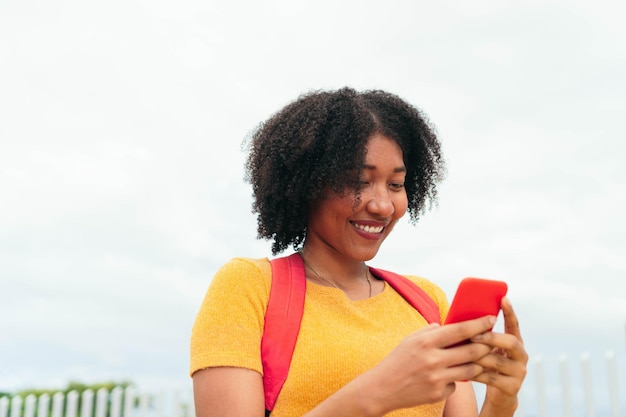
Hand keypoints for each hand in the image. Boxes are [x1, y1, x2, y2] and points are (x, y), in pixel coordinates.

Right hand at [361, 315, 497, 414]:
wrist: (382, 388)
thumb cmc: (397, 360)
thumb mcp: (411, 339)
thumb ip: (431, 331)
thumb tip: (452, 325)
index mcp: (426, 341)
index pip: (460, 330)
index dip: (479, 324)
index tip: (491, 319)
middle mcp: (433, 359)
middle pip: (472, 350)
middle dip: (486, 345)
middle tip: (492, 341)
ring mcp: (436, 378)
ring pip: (471, 370)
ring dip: (478, 363)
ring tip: (478, 359)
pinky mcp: (437, 394)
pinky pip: (456, 385)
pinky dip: (455, 380)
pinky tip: (447, 377)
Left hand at [470, 297, 527, 412]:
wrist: (498, 396)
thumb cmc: (486, 366)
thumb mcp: (486, 349)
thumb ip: (480, 337)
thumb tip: (458, 319)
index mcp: (515, 343)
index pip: (514, 324)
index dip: (510, 311)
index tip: (503, 298)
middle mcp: (521, 356)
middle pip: (511, 341)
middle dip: (491, 337)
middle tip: (472, 335)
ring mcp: (519, 372)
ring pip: (497, 361)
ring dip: (478, 357)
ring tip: (463, 354)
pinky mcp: (512, 388)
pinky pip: (491, 378)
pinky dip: (475, 373)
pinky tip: (464, 371)